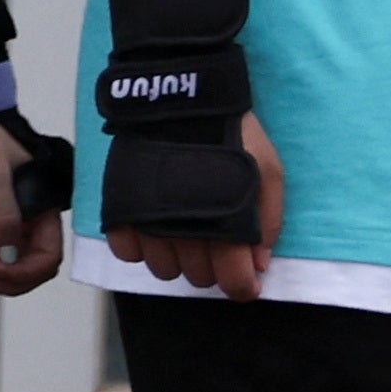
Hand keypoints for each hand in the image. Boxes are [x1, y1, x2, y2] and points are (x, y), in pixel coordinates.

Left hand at [0, 118, 67, 300]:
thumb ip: (4, 214)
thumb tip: (7, 254)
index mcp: (45, 209)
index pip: (48, 255)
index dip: (25, 271)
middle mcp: (39, 220)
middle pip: (38, 267)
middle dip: (14, 282)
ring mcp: (25, 223)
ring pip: (25, 265)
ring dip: (6, 281)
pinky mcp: (9, 221)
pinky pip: (12, 255)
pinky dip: (0, 269)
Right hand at [106, 111, 282, 299]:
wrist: (181, 104)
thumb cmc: (232, 137)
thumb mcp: (269, 173)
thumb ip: (270, 222)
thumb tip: (260, 263)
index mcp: (225, 228)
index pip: (233, 282)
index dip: (243, 288)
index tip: (246, 282)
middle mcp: (185, 234)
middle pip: (199, 278)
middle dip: (212, 267)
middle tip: (216, 242)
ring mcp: (149, 226)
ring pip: (163, 270)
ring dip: (176, 259)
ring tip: (183, 232)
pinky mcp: (120, 213)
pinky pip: (127, 252)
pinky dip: (140, 247)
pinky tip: (152, 227)